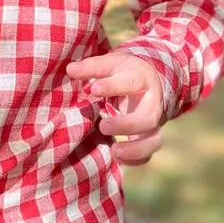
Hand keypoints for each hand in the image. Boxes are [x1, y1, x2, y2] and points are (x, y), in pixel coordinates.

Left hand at [67, 51, 164, 166]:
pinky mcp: (151, 137)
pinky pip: (148, 152)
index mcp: (141, 79)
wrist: (150, 80)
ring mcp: (153, 122)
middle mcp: (151, 103)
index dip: (112, 86)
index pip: (130, 82)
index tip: (93, 89)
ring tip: (114, 151)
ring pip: (153, 139)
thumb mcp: (111, 64)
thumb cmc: (124, 72)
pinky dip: (135, 158)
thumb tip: (70, 69)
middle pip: (147, 118)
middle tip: (103, 127)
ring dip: (135, 149)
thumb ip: (92, 67)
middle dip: (126, 125)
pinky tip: (117, 158)